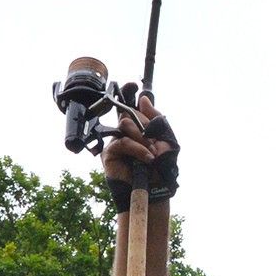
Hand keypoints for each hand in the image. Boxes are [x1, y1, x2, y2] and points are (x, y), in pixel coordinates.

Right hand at [101, 91, 179, 209]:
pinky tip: (148, 159)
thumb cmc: (161, 170)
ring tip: (152, 154)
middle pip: (130, 113)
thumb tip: (143, 99)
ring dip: (143, 139)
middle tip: (155, 143)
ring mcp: (116, 142)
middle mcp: (125, 133)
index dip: (129, 92)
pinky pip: (123, 142)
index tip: (132, 84)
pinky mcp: (109, 154)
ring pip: (125, 124)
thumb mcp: (167, 141)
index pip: (131, 106)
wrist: (155, 192)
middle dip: (146, 126)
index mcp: (138, 128)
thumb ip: (157, 120)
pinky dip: (138, 149)